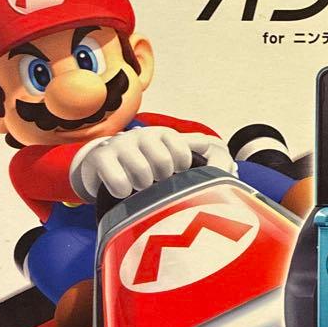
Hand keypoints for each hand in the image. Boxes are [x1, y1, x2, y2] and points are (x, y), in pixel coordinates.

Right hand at [69, 127, 236, 200]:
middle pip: (163, 163)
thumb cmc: (144, 164)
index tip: (174, 176)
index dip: (181, 171)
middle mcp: (142, 135)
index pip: (183, 154)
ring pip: (142, 174)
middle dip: (161, 180)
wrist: (101, 164)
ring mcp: (120, 144)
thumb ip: (198, 156)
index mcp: (163, 135)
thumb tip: (227, 160)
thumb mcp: (169, 156)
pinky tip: (122, 191)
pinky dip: (122, 191)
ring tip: (138, 186)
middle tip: (153, 183)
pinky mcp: (100, 158)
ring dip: (141, 187)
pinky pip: (118, 181)